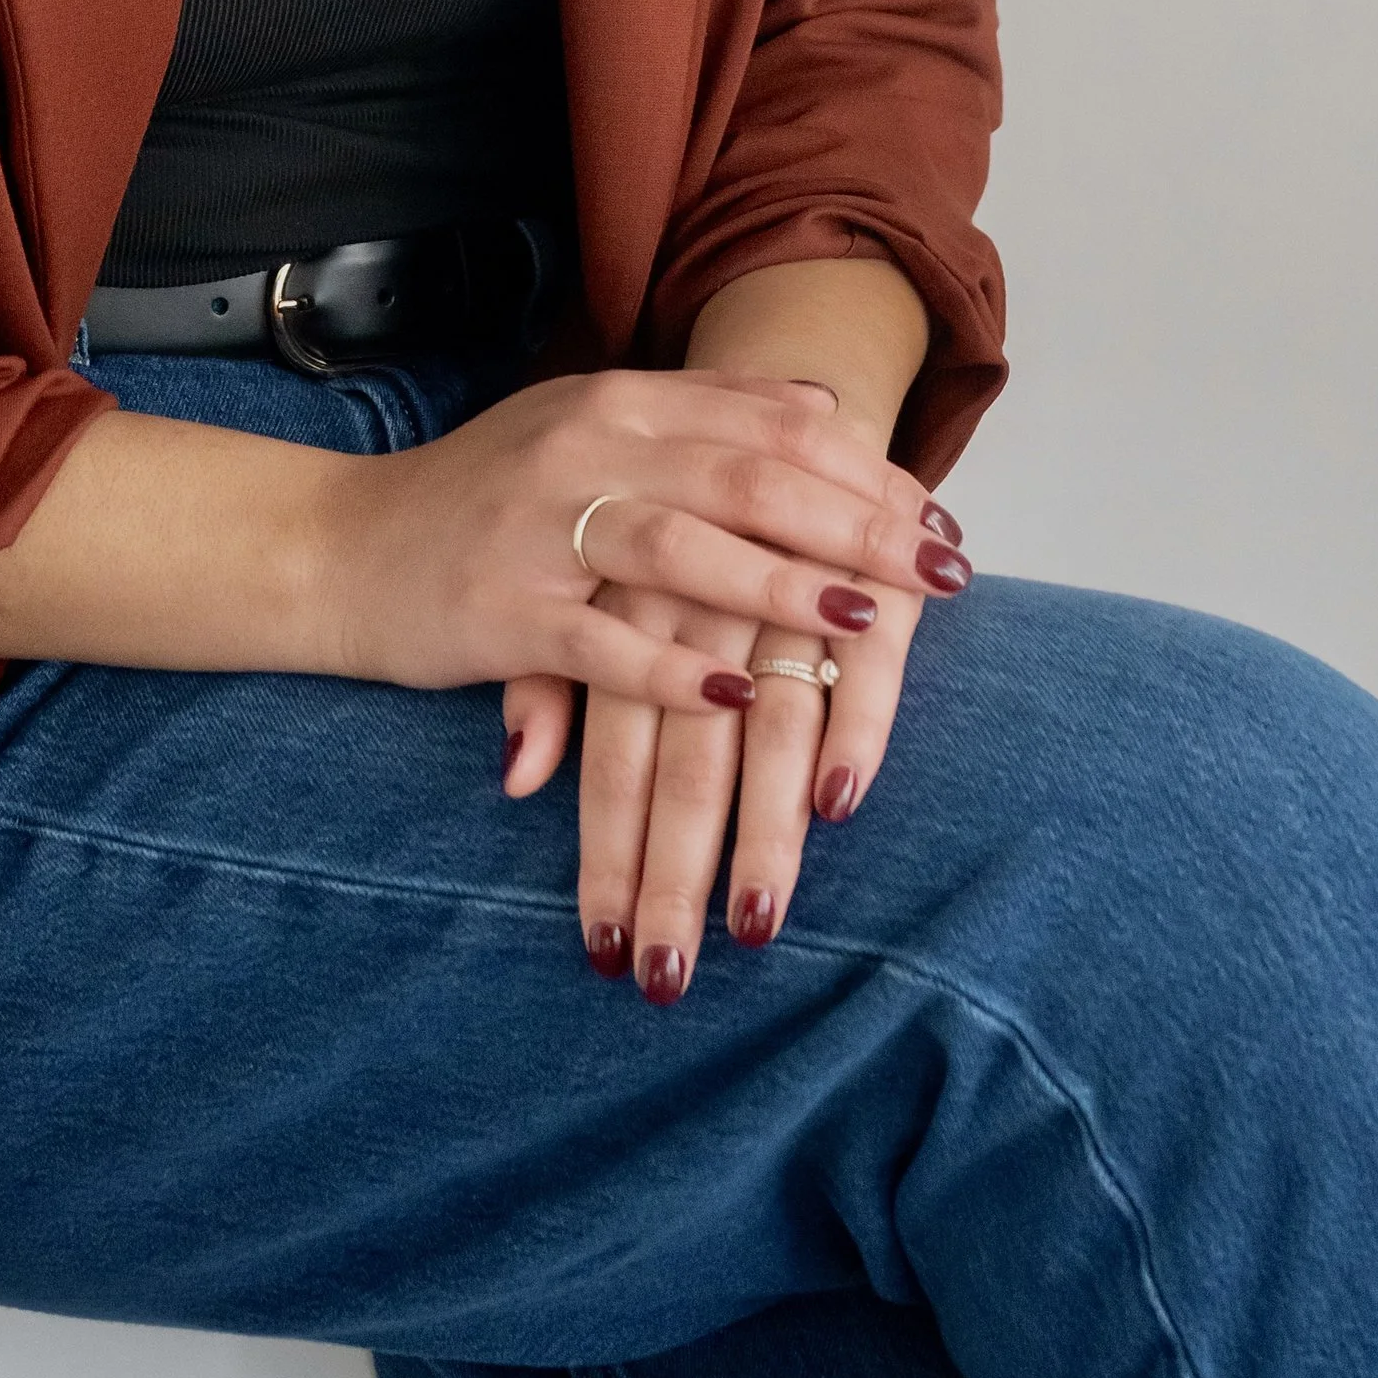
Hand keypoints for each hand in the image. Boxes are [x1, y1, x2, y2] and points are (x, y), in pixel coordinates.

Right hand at [493, 255, 969, 995]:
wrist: (340, 547)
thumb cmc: (482, 497)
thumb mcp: (589, 429)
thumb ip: (698, 417)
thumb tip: (822, 406)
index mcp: (619, 402)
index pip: (769, 422)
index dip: (865, 469)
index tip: (941, 517)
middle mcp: (585, 449)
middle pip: (744, 476)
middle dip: (855, 524)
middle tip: (943, 570)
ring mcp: (540, 529)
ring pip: (680, 550)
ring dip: (777, 587)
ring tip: (862, 622)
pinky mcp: (501, 610)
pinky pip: (598, 645)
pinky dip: (669, 674)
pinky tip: (735, 703)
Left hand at [499, 472, 961, 994]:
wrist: (755, 401)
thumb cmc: (656, 514)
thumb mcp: (589, 586)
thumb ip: (553, 680)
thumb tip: (514, 778)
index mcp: (623, 604)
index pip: (611, 752)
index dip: (607, 854)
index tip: (604, 951)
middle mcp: (697, 597)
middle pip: (682, 756)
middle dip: (675, 872)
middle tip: (667, 976)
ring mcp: (782, 581)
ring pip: (769, 724)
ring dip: (764, 832)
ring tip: (755, 922)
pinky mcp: (861, 565)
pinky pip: (863, 664)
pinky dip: (853, 730)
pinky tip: (840, 804)